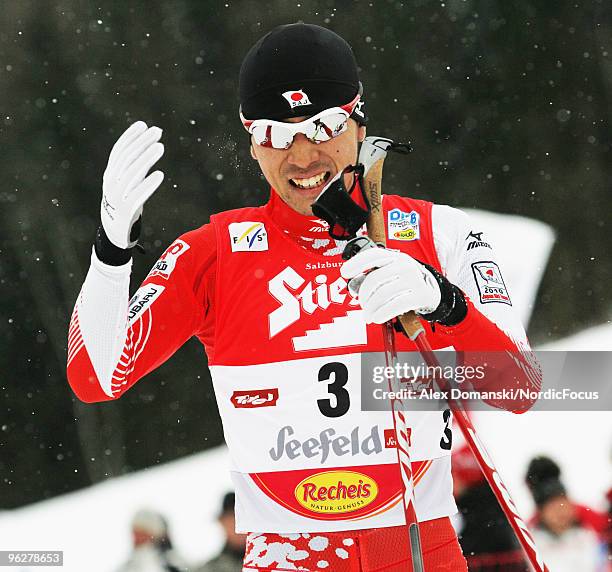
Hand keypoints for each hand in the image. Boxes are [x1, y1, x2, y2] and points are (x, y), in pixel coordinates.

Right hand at [101, 121, 164, 248]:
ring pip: (132, 174)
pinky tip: (160, 175)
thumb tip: (150, 143)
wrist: (114, 232)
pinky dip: (148, 184)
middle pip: (127, 159)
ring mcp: (116, 197)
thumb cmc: (124, 203)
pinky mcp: (125, 211)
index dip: (130, 137)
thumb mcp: (129, 182)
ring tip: (160, 147)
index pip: (119, 151)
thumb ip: (137, 165)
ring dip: (146, 159)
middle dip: (142, 143)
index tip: (143, 125)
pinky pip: (137, 196)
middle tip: (157, 131)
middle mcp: (111, 182)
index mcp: (110, 173)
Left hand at [340, 246, 440, 323]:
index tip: (344, 272)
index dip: (357, 263)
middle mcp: (404, 265)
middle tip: (362, 304)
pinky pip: (395, 306)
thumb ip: (375, 274)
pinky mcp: (419, 295)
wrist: (433, 289)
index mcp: (395, 257)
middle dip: (364, 295)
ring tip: (368, 315)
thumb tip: (354, 286)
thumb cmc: (407, 281)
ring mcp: (413, 279)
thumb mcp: (393, 271)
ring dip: (371, 308)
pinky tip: (377, 317)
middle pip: (375, 278)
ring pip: (383, 294)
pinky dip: (382, 314)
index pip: (373, 256)